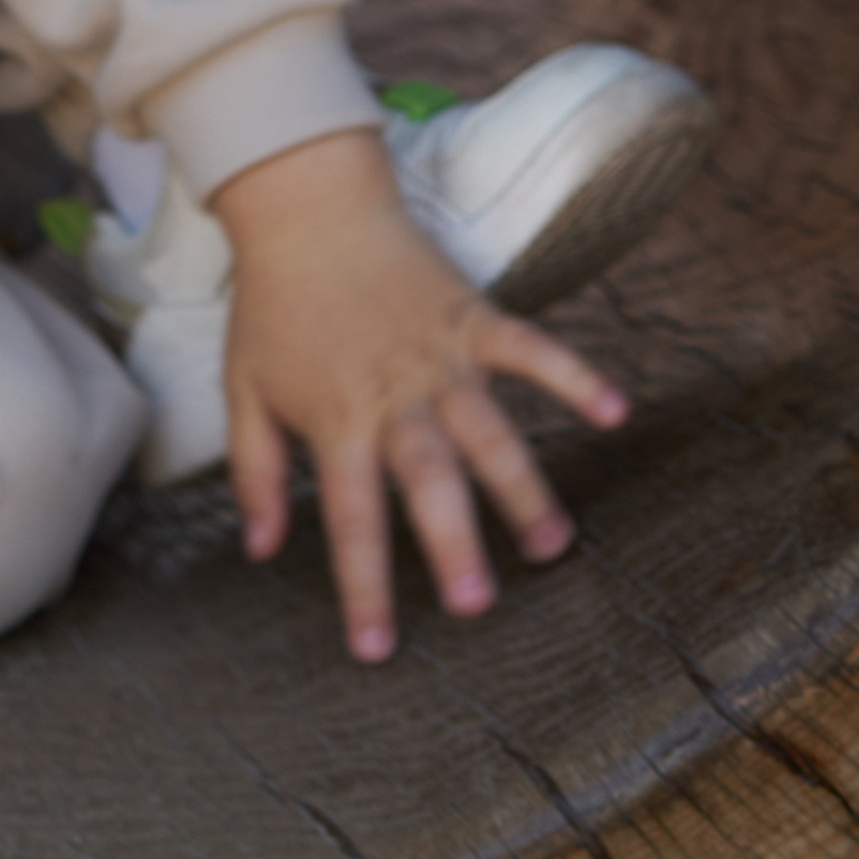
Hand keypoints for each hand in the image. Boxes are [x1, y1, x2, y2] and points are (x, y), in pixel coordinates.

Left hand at [211, 126, 626, 662]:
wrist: (304, 207)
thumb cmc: (273, 305)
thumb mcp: (244, 389)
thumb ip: (253, 472)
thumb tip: (261, 550)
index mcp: (336, 420)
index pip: (351, 519)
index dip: (364, 587)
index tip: (377, 651)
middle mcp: (393, 395)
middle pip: (429, 480)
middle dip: (454, 543)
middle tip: (477, 605)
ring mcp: (440, 357)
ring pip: (489, 430)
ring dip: (522, 488)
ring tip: (552, 545)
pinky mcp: (473, 317)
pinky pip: (531, 349)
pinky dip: (573, 376)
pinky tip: (614, 411)